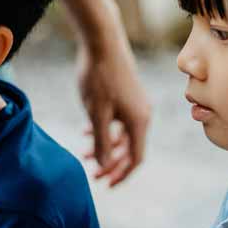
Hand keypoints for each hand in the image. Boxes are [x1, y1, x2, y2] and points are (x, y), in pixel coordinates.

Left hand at [77, 40, 150, 185]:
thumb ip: (101, 142)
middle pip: (129, 149)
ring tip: (84, 155)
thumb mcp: (96, 113)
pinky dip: (105, 131)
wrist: (102, 41)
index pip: (135, 158)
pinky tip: (86, 132)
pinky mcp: (127, 95)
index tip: (106, 185)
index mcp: (138, 122)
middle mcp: (142, 115)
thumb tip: (105, 166)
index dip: (121, 174)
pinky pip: (119, 121)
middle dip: (111, 164)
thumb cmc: (98, 77)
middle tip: (92, 174)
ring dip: (106, 147)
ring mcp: (136, 104)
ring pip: (123, 135)